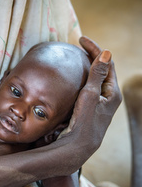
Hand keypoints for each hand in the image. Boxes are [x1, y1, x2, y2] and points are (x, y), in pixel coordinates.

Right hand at [61, 36, 121, 165]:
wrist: (78, 146)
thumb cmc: (84, 122)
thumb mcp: (90, 95)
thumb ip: (97, 74)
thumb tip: (106, 52)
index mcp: (113, 92)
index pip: (106, 63)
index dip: (94, 49)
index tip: (81, 40)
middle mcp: (108, 97)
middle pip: (102, 70)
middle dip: (92, 56)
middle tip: (78, 46)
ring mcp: (99, 103)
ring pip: (95, 79)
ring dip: (87, 67)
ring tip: (76, 58)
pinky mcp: (90, 108)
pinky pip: (88, 88)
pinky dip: (82, 79)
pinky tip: (74, 77)